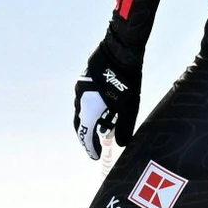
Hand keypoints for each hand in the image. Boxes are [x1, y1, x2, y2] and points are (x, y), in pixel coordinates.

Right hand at [72, 35, 141, 159]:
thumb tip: (121, 143)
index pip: (85, 135)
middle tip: (95, 144)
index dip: (90, 148)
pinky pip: (85, 99)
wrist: (119, 51)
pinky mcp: (85, 79)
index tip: (95, 156)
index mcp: (88, 110)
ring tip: (104, 125)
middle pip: (80, 124)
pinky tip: (104, 107)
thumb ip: (123, 128)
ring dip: (91, 121)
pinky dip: (92, 108)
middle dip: (88, 136)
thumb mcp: (128, 108)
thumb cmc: (125, 82)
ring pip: (83, 110)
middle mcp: (80, 100)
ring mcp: (80, 88)